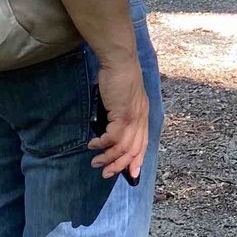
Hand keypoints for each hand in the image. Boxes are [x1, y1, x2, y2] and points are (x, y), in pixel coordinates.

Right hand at [89, 55, 150, 180]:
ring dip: (108, 158)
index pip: (143, 144)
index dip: (137, 161)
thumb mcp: (123, 99)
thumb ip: (121, 113)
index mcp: (143, 116)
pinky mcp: (123, 113)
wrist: (120, 62)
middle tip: (106, 173)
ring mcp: (134, 117)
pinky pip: (113, 137)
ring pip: (124, 147)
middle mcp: (141, 119)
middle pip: (134, 150)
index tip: (131, 175)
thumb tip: (109, 128)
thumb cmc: (118, 77)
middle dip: (120, 166)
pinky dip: (102, 144)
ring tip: (96, 162)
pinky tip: (93, 144)